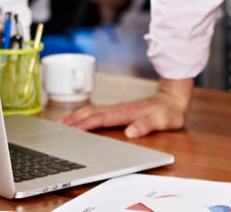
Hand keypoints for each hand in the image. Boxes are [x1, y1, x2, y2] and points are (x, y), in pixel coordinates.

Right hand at [60, 78, 191, 138]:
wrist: (174, 98)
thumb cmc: (169, 112)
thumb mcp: (163, 121)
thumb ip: (146, 126)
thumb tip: (130, 132)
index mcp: (126, 113)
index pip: (100, 119)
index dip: (84, 124)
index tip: (70, 129)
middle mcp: (118, 109)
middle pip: (90, 113)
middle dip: (73, 120)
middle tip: (56, 128)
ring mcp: (118, 108)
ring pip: (91, 110)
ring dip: (75, 116)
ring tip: (60, 124)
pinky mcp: (119, 110)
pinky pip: (97, 112)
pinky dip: (84, 115)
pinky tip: (78, 119)